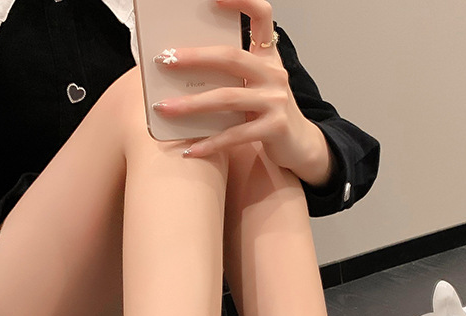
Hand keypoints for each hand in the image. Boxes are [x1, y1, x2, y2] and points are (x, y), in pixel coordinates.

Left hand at [151, 0, 334, 185]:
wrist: (300, 146)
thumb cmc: (269, 114)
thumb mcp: (256, 87)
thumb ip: (232, 76)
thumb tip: (184, 71)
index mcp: (268, 57)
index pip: (262, 16)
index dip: (241, 1)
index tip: (212, 0)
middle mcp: (274, 74)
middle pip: (230, 58)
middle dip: (194, 58)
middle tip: (165, 60)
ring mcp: (276, 101)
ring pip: (226, 98)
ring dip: (191, 104)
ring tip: (165, 108)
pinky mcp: (274, 128)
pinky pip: (235, 135)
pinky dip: (210, 143)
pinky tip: (190, 150)